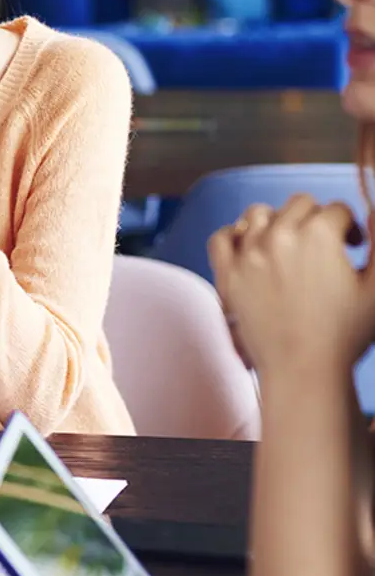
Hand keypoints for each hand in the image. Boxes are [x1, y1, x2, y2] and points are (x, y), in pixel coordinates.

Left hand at [208, 195, 373, 377]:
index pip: (337, 210)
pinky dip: (234, 236)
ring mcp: (248, 254)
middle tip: (324, 249)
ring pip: (259, 213)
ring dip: (277, 222)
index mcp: (319, 235)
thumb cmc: (346, 334)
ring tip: (289, 245)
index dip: (350, 228)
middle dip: (316, 219)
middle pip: (299, 205)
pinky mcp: (228, 273)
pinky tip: (250, 248)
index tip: (353, 248)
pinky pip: (222, 237)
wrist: (304, 370)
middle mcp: (279, 236)